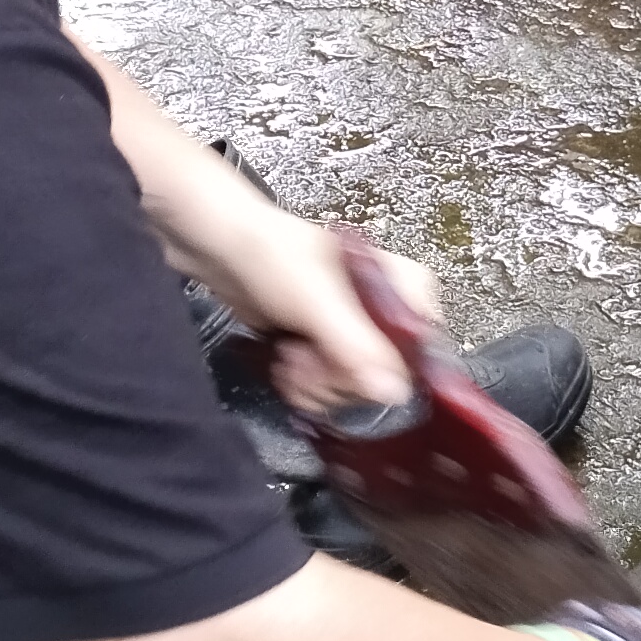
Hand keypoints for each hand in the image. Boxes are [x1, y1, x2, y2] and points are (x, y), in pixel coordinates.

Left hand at [197, 206, 439, 415]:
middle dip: (341, 377)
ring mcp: (351, 329)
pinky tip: (286, 366)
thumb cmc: (271, 256)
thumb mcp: (317, 301)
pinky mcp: (321, 344)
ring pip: (354, 385)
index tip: (354, 368)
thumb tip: (395, 392)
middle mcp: (382, 309)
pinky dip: (306, 384)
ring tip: (292, 362)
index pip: (421, 347)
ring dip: (318, 384)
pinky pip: (329, 384)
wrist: (218, 248)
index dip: (388, 369)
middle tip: (312, 363)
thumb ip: (356, 346)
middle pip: (385, 374)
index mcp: (400, 285)